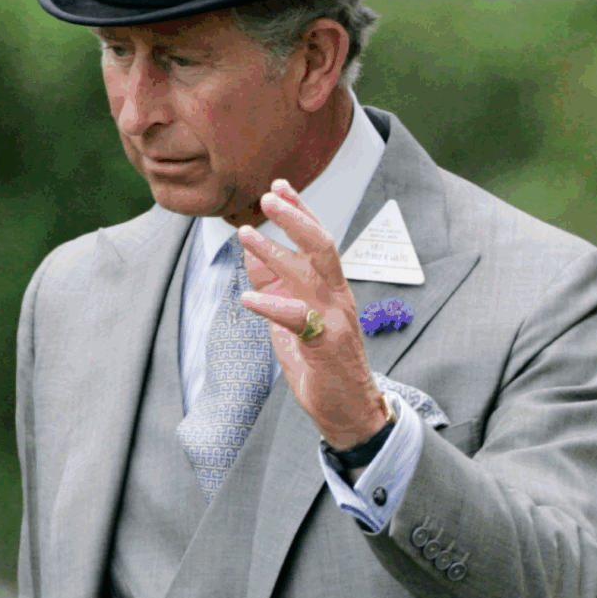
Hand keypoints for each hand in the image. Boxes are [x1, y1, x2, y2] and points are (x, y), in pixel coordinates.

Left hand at [237, 178, 387, 448]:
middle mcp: (337, 297)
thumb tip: (252, 257)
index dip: (301, 211)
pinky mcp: (326, 344)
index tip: (280, 185)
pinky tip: (247, 299)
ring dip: (275, 250)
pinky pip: (297, 318)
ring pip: (309, 273)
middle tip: (268, 194)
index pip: (319, 241)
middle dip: (296, 217)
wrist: (350, 412)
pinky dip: (271, 306)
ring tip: (246, 233)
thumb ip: (276, 290)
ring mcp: (335, 319)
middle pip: (321, 245)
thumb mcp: (292, 322)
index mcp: (332, 289)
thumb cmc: (322, 367)